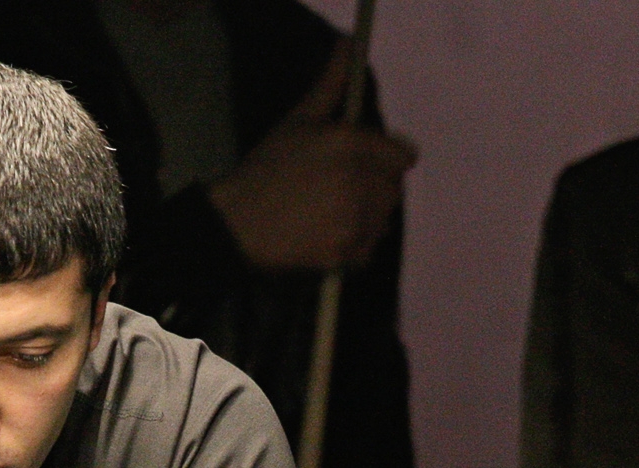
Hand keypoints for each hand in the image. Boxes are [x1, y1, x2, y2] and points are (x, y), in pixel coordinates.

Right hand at [206, 37, 416, 271]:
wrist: (236, 223)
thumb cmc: (266, 168)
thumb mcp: (298, 121)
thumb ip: (331, 84)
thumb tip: (349, 44)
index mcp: (351, 144)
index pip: (403, 156)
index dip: (385, 160)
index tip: (364, 166)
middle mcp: (360, 180)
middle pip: (393, 190)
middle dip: (373, 189)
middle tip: (337, 192)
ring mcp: (355, 219)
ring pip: (383, 219)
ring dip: (366, 218)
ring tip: (331, 215)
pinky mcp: (346, 251)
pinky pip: (369, 249)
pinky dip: (354, 246)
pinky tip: (328, 236)